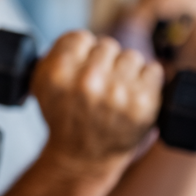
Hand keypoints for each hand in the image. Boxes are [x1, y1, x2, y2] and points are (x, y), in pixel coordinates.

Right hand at [32, 31, 162, 166]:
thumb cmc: (64, 118)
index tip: (82, 66)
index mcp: (58, 73)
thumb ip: (54, 56)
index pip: (79, 37)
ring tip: (115, 91)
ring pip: (131, 57)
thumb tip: (80, 39)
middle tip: (98, 84)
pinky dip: (146, 82)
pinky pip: (153, 70)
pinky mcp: (143, 104)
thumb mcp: (42, 87)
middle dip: (104, 62)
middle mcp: (87, 81)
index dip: (82, 51)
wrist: (83, 158)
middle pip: (107, 45)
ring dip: (126, 72)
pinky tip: (132, 96)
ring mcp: (117, 93)